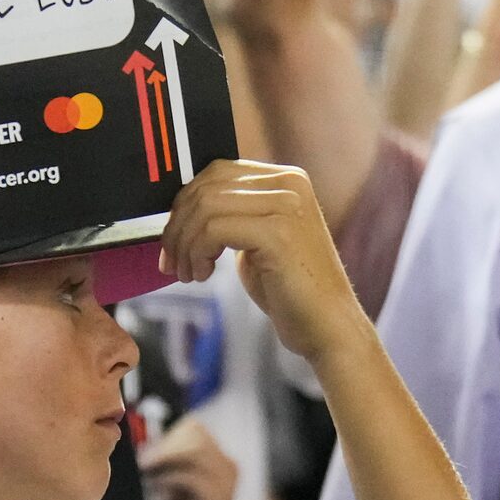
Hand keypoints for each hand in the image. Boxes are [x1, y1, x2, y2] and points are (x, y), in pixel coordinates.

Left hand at [140, 416, 239, 499]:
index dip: (167, 437)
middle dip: (165, 448)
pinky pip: (193, 478)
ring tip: (152, 479)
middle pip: (196, 435)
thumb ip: (160, 462)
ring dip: (167, 462)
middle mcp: (226, 466)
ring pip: (195, 452)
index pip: (194, 429)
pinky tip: (159, 490)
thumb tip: (145, 443)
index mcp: (215, 459)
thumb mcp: (163, 485)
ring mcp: (226, 483)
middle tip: (145, 466)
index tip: (146, 457)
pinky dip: (171, 480)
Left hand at [160, 160, 368, 362]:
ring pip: (205, 207)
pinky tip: (202, 276)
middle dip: (178, 226)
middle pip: (207, 187)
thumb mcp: (257, 240)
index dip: (185, 204)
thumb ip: (232, 215)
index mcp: (286, 179)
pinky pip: (213, 230)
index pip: (217, 172)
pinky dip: (196, 253)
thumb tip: (182, 209)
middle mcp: (290, 183)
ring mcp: (287, 205)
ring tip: (188, 273)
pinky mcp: (278, 233)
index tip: (173, 240)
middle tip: (172, 262)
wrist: (327, 327)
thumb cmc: (289, 290)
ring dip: (184, 244)